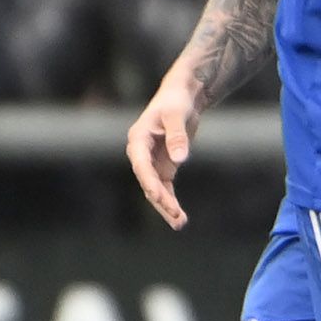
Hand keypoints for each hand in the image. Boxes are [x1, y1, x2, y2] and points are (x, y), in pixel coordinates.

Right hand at [128, 75, 203, 229]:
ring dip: (166, 207)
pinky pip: (166, 188)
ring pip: (156, 190)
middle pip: (148, 182)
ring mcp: (152, 163)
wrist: (182, 96)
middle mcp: (141, 154)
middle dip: (161, 200)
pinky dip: (171, 201)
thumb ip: (177, 136)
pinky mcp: (164, 167)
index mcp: (138, 139)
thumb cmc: (177, 101)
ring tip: (180, 223)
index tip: (158, 196)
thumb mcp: (178, 115)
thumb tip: (180, 159)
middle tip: (176, 215)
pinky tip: (179, 217)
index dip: (149, 181)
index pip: (141, 165)